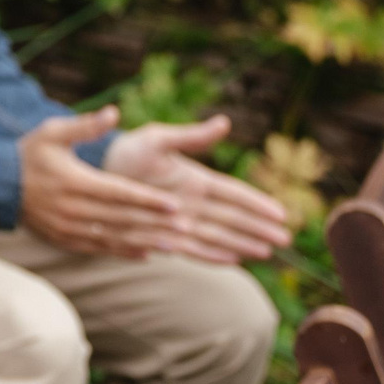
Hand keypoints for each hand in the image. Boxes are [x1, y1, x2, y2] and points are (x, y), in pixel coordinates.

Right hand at [18, 107, 181, 259]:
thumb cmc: (29, 154)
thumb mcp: (52, 132)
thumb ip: (86, 125)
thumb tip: (114, 113)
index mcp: (75, 182)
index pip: (119, 193)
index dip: (149, 200)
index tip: (175, 205)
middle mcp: (73, 209)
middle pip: (122, 218)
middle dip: (156, 223)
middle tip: (187, 227)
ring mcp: (68, 228)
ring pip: (114, 237)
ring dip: (146, 242)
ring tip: (175, 245)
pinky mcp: (64, 240)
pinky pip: (99, 249)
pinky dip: (124, 252)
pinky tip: (146, 254)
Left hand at [102, 116, 291, 261]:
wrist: (99, 169)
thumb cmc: (130, 150)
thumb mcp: (159, 139)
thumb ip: (191, 136)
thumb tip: (225, 122)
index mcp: (196, 179)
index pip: (233, 194)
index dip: (257, 203)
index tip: (281, 212)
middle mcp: (193, 203)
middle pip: (232, 218)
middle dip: (258, 228)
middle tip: (285, 239)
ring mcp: (180, 220)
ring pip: (217, 235)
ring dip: (242, 243)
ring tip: (267, 253)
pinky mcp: (163, 233)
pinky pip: (191, 248)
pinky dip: (211, 254)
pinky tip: (232, 261)